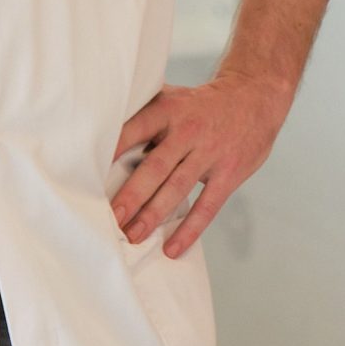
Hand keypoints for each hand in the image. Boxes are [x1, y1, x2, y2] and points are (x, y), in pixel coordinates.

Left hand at [111, 71, 293, 258]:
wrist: (254, 97)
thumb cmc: (202, 104)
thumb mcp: (174, 97)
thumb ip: (143, 111)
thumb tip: (98, 123)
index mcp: (168, 110)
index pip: (135, 129)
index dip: (112, 150)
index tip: (90, 173)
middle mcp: (188, 131)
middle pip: (155, 167)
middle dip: (132, 195)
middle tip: (110, 219)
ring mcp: (210, 153)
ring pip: (178, 188)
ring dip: (154, 215)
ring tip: (133, 236)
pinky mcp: (228, 173)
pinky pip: (207, 206)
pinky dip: (190, 230)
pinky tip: (172, 248)